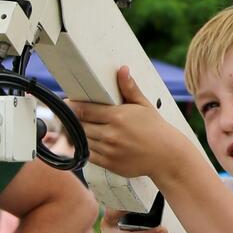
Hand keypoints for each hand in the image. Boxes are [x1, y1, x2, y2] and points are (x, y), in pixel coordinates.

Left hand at [69, 67, 186, 181]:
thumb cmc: (155, 128)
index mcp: (117, 116)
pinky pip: (88, 155)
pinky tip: (84, 142)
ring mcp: (109, 150)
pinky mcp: (109, 163)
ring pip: (82, 140)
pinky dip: (84, 148)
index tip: (66, 103)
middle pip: (80, 125)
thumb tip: (122, 69)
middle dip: (72, 120)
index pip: (85, 109)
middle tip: (65, 115)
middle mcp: (111, 134)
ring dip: (76, 134)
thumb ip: (129, 88)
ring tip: (71, 128)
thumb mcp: (143, 105)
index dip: (72, 106)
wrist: (166, 155)